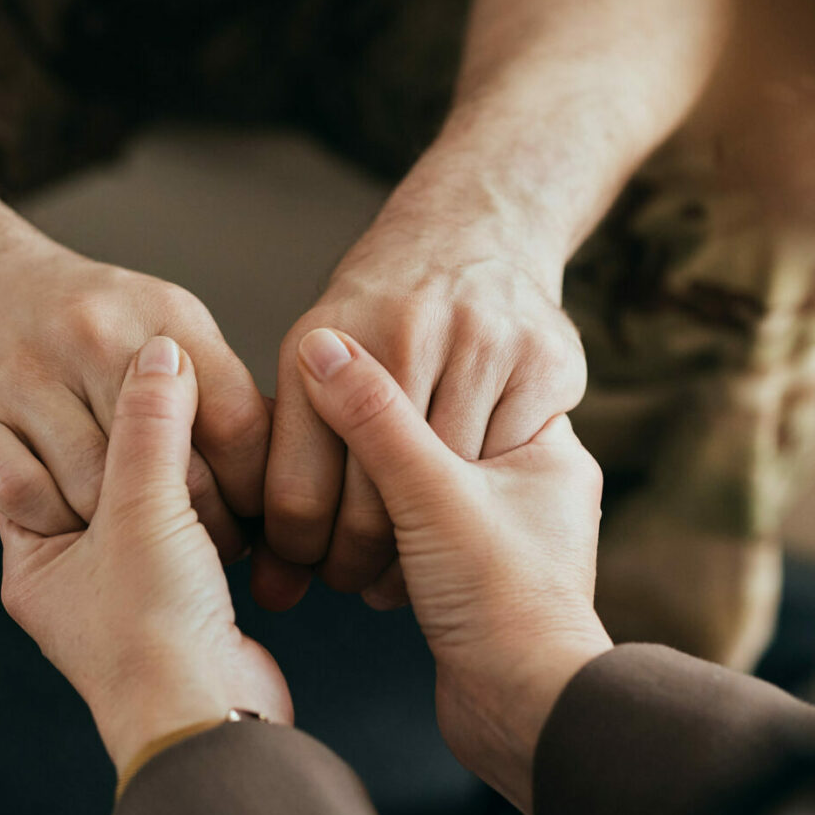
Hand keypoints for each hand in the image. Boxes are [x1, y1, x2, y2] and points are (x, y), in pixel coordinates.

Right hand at [0, 229, 270, 560]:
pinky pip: (29, 500)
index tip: (255, 522)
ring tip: (133, 538)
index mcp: (164, 317)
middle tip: (201, 546)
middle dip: (197, 525)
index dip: (253, 490)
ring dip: (119, 532)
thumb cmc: (76, 320)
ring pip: (98, 495)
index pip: (238, 426)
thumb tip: (282, 465)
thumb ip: (213, 388)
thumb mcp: (158, 324)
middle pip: (173, 472)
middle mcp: (95, 337)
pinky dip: (53, 520)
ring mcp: (25, 376)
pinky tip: (66, 518)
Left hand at [0, 336, 292, 772]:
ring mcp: (133, 596)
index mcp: (36, 560)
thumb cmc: (153, 634)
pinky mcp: (188, 606)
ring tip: (215, 436)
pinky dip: (219, 513)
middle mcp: (76, 579)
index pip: (44, 462)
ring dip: (190, 477)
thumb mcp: (143, 510)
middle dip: (145, 441)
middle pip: (105, 480)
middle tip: (176, 387)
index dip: (81, 412)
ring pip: (157, 508)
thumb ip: (150, 426)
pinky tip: (241, 485)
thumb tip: (160, 351)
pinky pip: (197, 538)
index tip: (116, 365)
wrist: (209, 722)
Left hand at [261, 209, 585, 608]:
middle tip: (356, 583)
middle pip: (375, 507)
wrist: (476, 228)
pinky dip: (489, 501)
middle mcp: (404, 334)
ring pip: (448, 494)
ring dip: (427, 547)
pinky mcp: (545, 359)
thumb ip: (290, 455)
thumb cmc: (382, 318)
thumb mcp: (313, 356)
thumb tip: (269, 586)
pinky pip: (510, 466)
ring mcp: (482, 342)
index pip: (298, 494)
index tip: (303, 572)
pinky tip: (470, 514)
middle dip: (359, 563)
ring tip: (409, 561)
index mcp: (323, 341)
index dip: (298, 554)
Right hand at [293, 327, 611, 810]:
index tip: (336, 375)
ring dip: (367, 505)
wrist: (526, 715)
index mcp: (547, 448)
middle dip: (373, 453)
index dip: (394, 379)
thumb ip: (374, 418)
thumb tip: (321, 347)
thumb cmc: (503, 602)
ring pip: (416, 493)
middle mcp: (532, 488)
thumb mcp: (431, 493)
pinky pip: (409, 540)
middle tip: (320, 443)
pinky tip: (344, 551)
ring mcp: (501, 538)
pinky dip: (375, 543)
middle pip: (434, 438)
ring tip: (328, 515)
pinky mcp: (468, 583)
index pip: (462, 384)